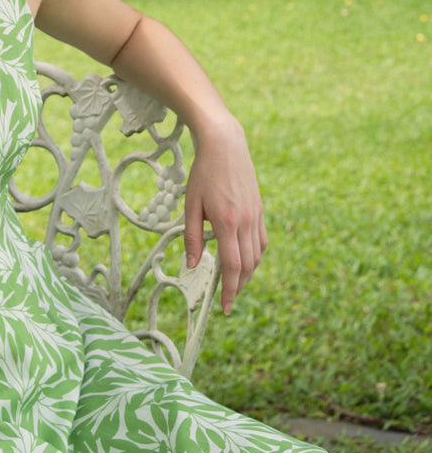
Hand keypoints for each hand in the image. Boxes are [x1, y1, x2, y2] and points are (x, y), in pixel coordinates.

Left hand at [183, 115, 266, 314]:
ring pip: (257, 255)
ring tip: (235, 283)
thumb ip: (191, 236)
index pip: (233, 267)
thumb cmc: (203, 173)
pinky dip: (255, 256)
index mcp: (227, 223)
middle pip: (248, 266)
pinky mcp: (260, 210)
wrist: (225, 145)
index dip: (230, 290)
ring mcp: (256, 216)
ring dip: (248, 274)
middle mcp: (246, 222)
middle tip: (227, 299)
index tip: (225, 306)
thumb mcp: (191, 205)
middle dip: (239, 287)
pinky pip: (261, 241)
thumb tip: (191, 265)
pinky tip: (246, 260)